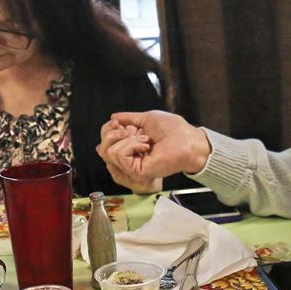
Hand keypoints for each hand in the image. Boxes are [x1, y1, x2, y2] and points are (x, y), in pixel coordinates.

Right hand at [96, 111, 210, 189]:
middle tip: (130, 130)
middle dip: (112, 133)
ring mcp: (133, 167)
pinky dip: (131, 145)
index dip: (107, 129)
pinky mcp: (137, 172)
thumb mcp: (146, 119)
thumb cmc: (174, 129)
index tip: (118, 122)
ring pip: (109, 151)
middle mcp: (130, 158)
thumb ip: (129, 119)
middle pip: (102, 148)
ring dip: (128, 139)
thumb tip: (113, 117)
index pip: (106, 142)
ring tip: (145, 140)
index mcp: (131, 146)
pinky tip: (146, 145)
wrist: (188, 140)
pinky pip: (120, 155)